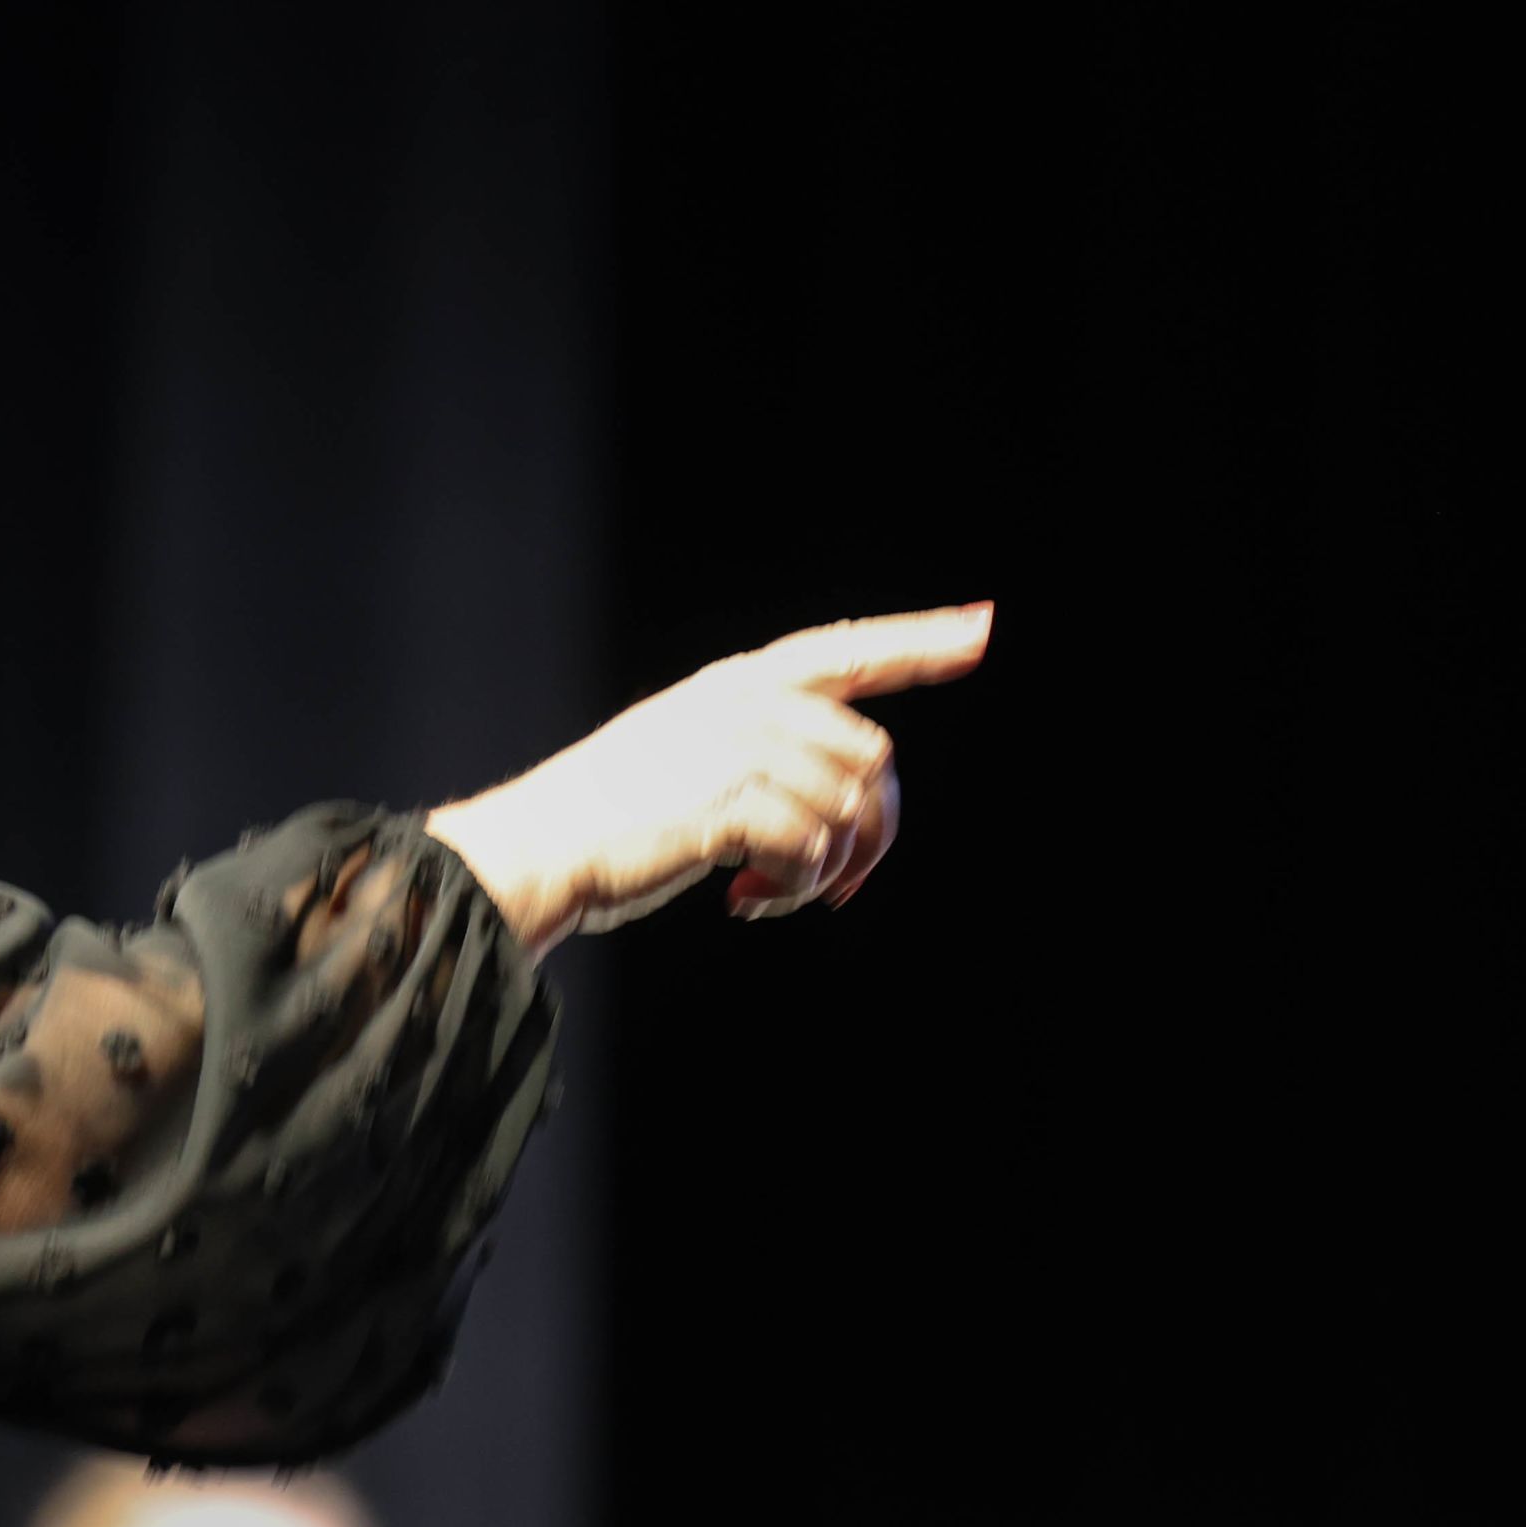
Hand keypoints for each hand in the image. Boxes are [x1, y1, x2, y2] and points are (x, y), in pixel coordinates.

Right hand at [424, 606, 993, 957]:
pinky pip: (813, 848)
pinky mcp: (727, 804)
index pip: (848, 650)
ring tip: (776, 892)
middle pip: (874, 756)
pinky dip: (796, 887)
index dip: (923, 641)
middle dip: (874, 831)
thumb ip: (765, 744)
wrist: (538, 845)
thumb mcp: (687, 747)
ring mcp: (734, 751)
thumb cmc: (613, 811)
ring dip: (830, 869)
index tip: (987, 628)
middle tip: (833, 884)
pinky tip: (747, 899)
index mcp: (737, 684)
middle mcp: (743, 706)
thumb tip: (858, 791)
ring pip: (851, 809)